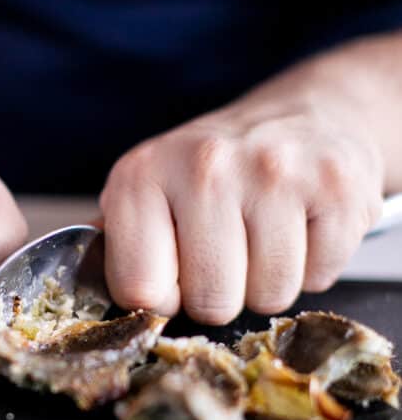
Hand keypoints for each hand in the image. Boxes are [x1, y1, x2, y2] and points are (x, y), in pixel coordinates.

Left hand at [100, 94, 384, 322]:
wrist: (304, 117)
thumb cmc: (216, 171)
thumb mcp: (148, 192)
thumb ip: (116, 246)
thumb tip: (82, 293)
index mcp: (142, 174)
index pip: (141, 291)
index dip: (164, 297)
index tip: (176, 270)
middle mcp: (205, 166)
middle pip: (211, 303)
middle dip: (221, 293)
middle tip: (227, 251)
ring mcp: (275, 173)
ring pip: (269, 298)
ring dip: (268, 283)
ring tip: (264, 236)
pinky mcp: (336, 186)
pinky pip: (320, 279)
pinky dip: (313, 266)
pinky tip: (301, 226)